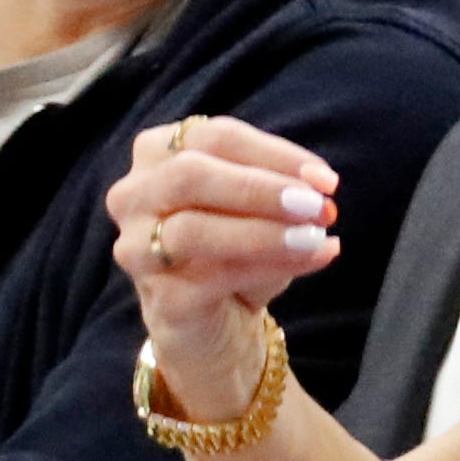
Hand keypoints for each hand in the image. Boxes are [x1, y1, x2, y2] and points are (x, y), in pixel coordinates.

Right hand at [106, 116, 339, 416]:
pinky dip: (269, 266)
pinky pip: (212, 277)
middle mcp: (133, 195)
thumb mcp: (260, 207)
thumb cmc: (236, 249)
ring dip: (264, 231)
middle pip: (190, 173)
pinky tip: (311, 261)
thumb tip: (321, 190)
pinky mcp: (159, 299)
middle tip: (317, 205)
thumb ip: (282, 189)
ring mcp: (136, 249)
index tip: (326, 179)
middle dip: (261, 188)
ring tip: (315, 237)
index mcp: (157, 153)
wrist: (216, 323)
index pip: (214, 137)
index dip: (274, 154)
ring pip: (193, 228)